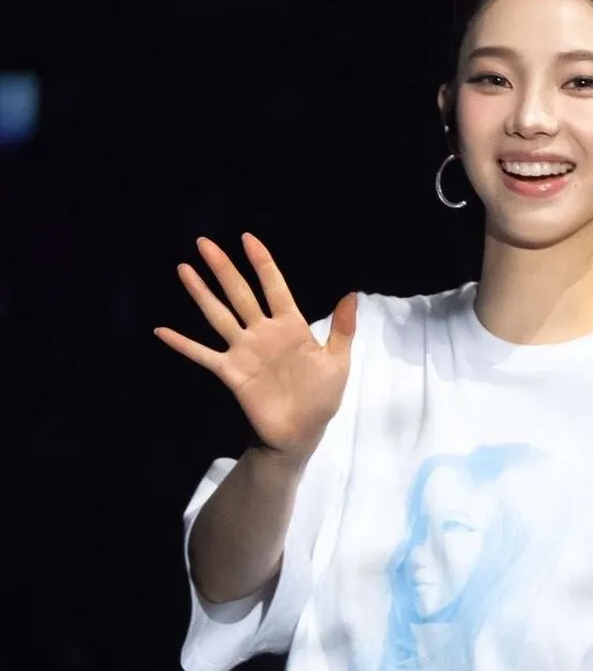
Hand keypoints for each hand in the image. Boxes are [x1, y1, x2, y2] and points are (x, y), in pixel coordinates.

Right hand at [154, 233, 354, 459]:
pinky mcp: (231, 372)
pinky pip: (202, 354)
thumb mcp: (337, 361)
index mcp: (291, 326)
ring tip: (184, 268)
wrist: (302, 432)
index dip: (262, 263)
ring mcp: (244, 350)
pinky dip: (182, 343)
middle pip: (240, 293)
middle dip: (223, 268)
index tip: (247, 238)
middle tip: (204, 242)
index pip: (274, 287)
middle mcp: (263, 333)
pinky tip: (162, 330)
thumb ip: (342, 328)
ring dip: (201, 293)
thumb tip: (352, 294)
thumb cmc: (321, 397)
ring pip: (218, 315)